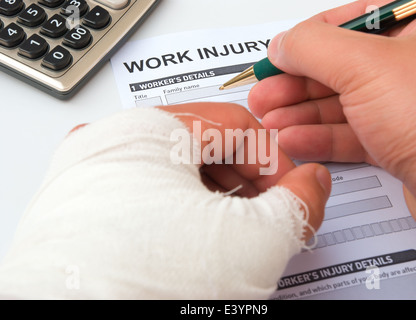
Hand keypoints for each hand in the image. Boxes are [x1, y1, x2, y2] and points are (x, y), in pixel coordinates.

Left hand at [0, 103, 330, 298]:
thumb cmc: (147, 286)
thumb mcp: (251, 240)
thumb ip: (298, 202)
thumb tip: (312, 184)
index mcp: (148, 129)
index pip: (236, 125)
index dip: (277, 159)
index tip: (292, 191)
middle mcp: (107, 142)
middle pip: (202, 146)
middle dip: (245, 182)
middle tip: (265, 216)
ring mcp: (85, 176)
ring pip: (169, 170)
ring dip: (209, 198)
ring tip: (226, 233)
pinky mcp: (76, 207)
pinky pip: (138, 193)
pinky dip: (171, 210)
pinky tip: (184, 236)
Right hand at [248, 0, 415, 247]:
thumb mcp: (365, 67)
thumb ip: (314, 48)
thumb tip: (284, 44)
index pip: (348, 22)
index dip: (304, 41)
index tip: (275, 58)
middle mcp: (412, 64)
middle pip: (338, 67)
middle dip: (295, 84)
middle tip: (265, 96)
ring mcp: (404, 106)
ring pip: (340, 103)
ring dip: (301, 114)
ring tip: (271, 123)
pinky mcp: (398, 143)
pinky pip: (350, 134)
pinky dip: (319, 138)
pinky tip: (294, 140)